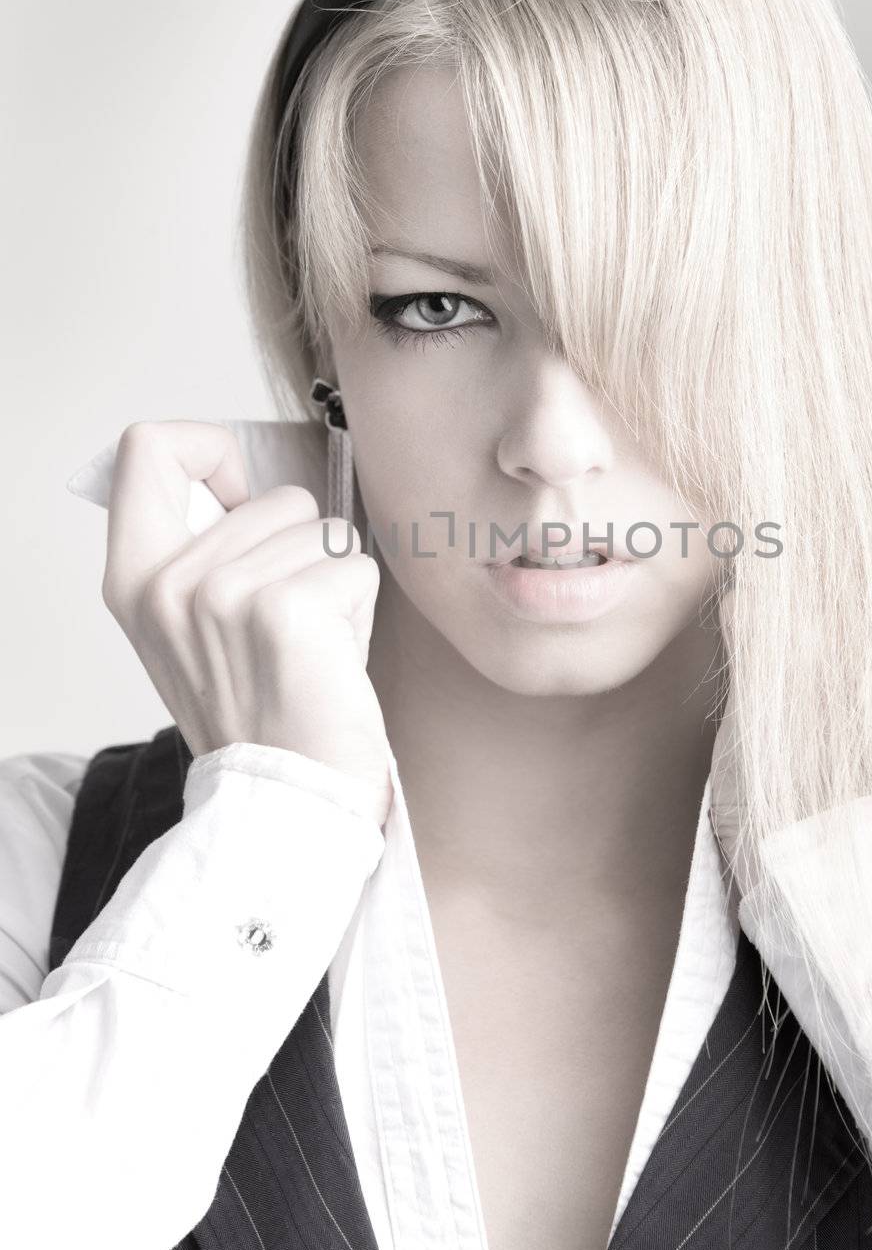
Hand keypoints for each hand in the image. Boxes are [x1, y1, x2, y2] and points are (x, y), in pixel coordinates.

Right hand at [100, 420, 391, 825]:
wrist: (286, 801)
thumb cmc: (262, 709)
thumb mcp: (196, 625)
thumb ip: (203, 549)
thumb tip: (244, 481)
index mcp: (133, 577)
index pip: (150, 448)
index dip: (212, 451)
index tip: (242, 497)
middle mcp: (168, 583)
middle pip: (274, 493)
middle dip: (303, 552)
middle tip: (289, 628)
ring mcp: (221, 595)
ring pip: (323, 528)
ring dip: (334, 583)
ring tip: (310, 648)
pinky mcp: (285, 611)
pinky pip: (356, 565)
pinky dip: (360, 609)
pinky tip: (333, 660)